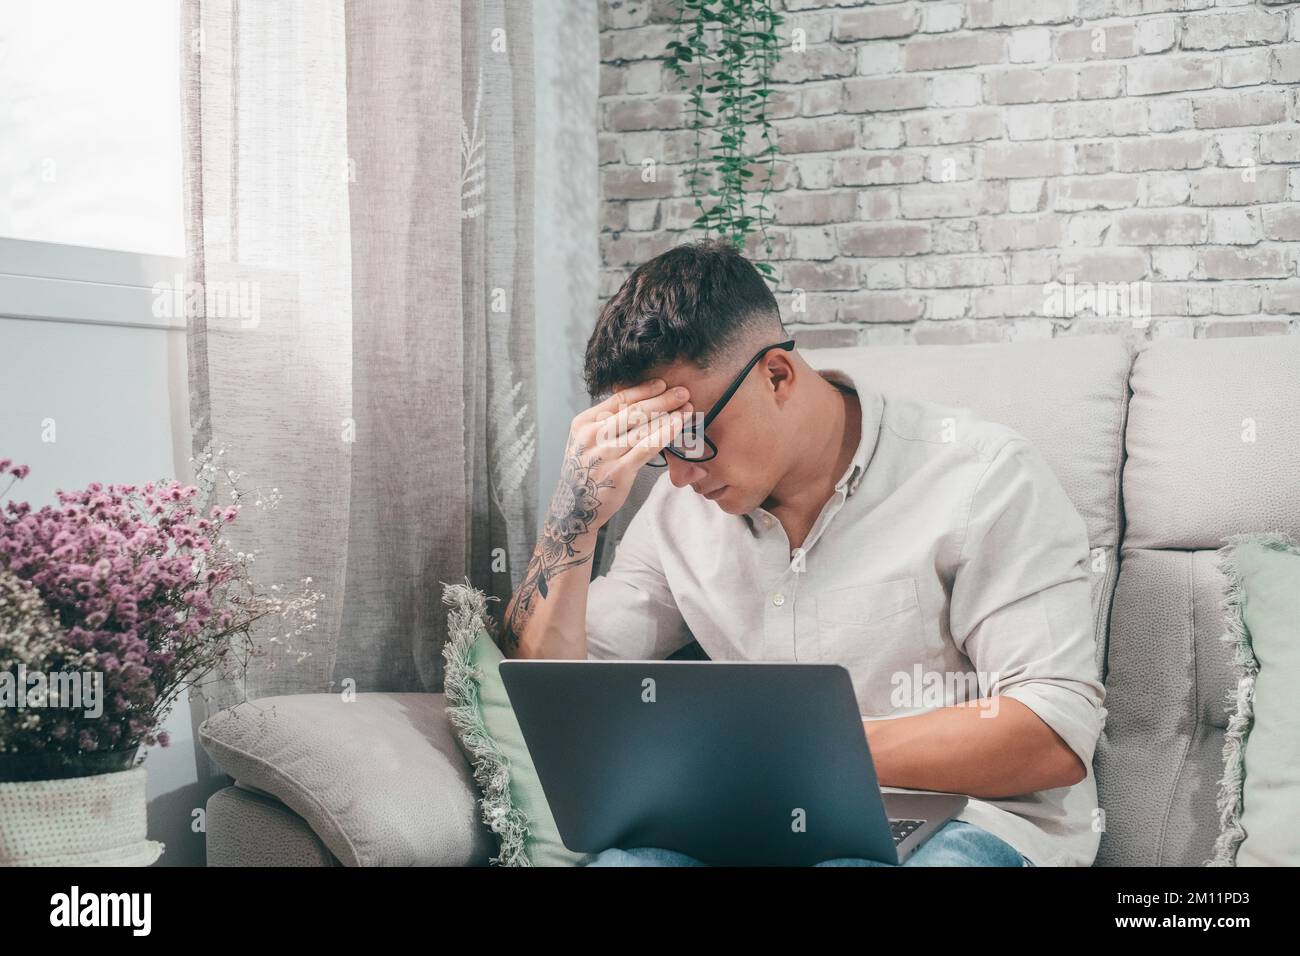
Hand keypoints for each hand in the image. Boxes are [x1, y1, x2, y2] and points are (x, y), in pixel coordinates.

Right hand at [547, 378, 691, 539]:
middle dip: (662, 399)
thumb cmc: (587, 469)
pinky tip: (678, 426)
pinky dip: (664, 434)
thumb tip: (638, 401)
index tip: (662, 384)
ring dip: (668, 415)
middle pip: (633, 411)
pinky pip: (646, 448)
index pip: (618, 399)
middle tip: (682, 391)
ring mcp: (605, 454)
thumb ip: (605, 422)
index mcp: (583, 423)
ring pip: (642, 428)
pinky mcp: (619, 471)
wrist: (575, 507)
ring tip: (687, 408)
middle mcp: (592, 436)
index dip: (643, 390)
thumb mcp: (585, 441)